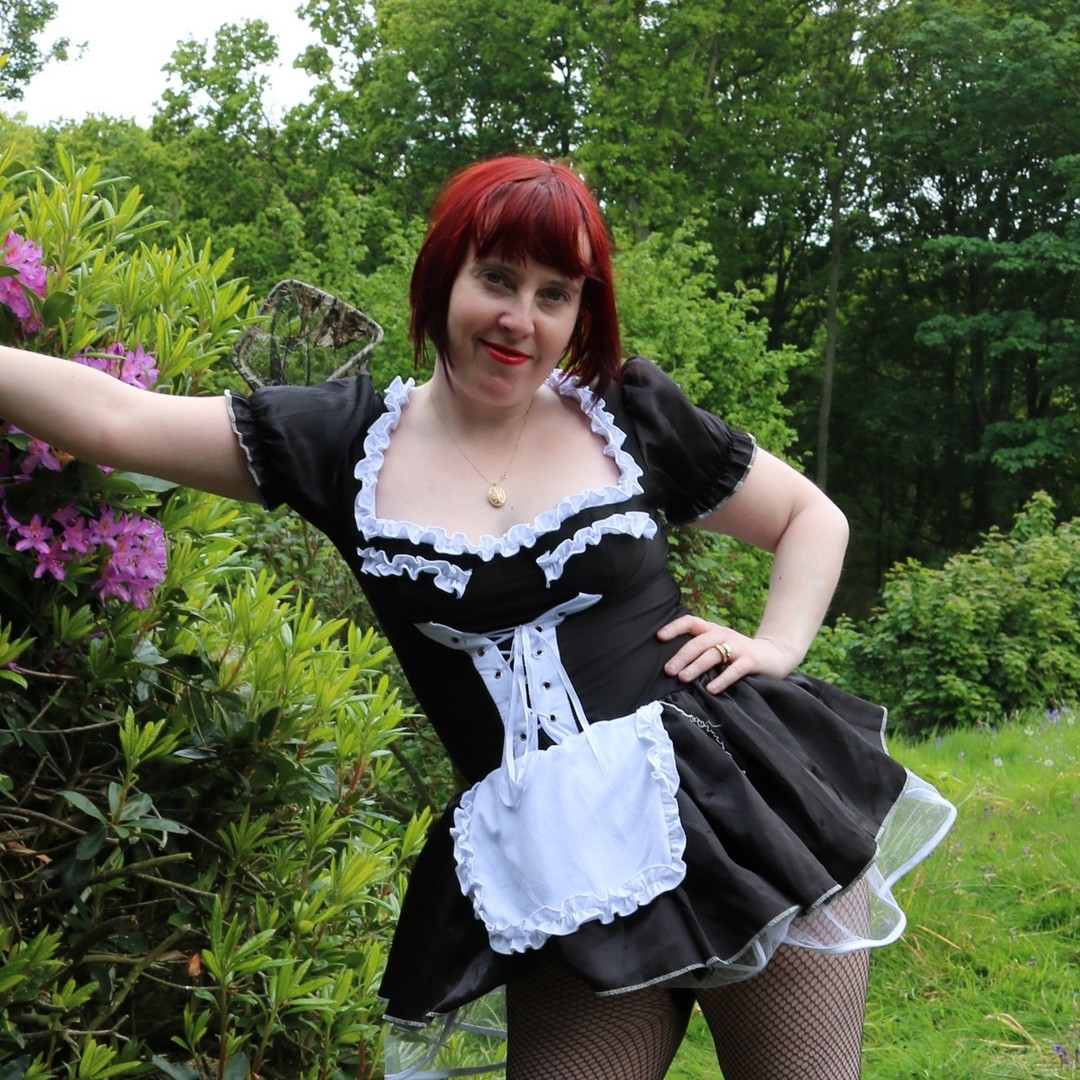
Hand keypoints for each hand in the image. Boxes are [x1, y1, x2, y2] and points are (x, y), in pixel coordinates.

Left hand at [656, 614, 801, 694]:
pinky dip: (722, 679)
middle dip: (682, 655)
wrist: (775, 655)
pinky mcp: (751, 661)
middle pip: (699, 642)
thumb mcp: (717, 646)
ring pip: (714, 654)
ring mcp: (738, 647)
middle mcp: (723, 635)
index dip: (674, 627)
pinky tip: (710, 689)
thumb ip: (699, 650)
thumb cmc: (737, 653)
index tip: (659, 637)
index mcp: (712, 630)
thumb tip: (669, 664)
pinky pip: (734, 670)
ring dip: (697, 666)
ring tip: (683, 679)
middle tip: (668, 670)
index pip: (691, 622)